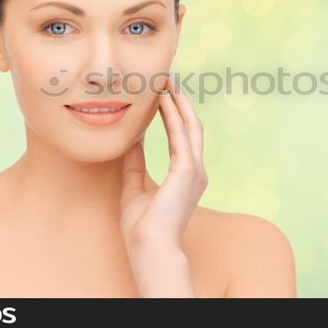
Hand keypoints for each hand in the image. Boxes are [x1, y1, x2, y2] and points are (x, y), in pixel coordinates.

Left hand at [120, 75, 207, 254]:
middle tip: (167, 80)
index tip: (164, 96)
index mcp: (186, 176)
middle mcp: (196, 171)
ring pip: (189, 127)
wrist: (149, 248)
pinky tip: (163, 102)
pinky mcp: (188, 171)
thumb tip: (131, 141)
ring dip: (178, 103)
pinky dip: (172, 116)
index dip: (175, 114)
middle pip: (191, 127)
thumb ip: (135, 163)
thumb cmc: (142, 227)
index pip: (183, 137)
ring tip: (166, 83)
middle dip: (180, 102)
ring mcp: (194, 170)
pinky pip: (180, 136)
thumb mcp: (133, 187)